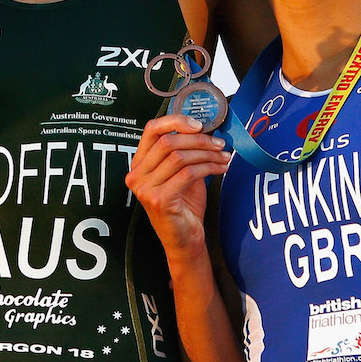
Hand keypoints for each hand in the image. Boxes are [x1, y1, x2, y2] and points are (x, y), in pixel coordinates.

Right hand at [125, 114, 232, 258]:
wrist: (184, 240)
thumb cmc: (183, 207)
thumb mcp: (181, 173)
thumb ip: (184, 152)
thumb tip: (204, 129)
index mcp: (139, 163)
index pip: (151, 130)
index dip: (176, 121)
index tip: (199, 125)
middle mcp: (137, 174)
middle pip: (168, 142)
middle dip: (199, 140)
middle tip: (219, 144)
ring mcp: (145, 188)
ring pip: (179, 156)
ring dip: (207, 154)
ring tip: (223, 157)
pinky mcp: (159, 199)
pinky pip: (187, 174)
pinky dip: (208, 167)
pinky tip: (220, 169)